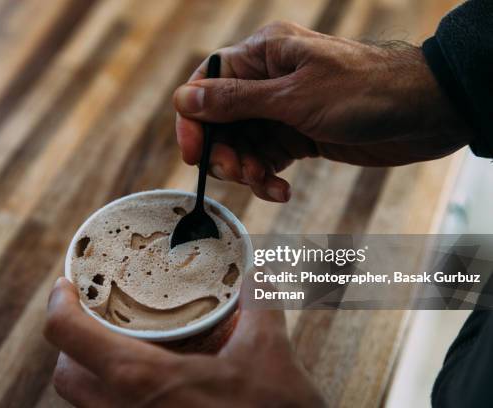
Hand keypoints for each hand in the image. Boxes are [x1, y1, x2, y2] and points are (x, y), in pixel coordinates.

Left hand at [44, 278, 325, 406]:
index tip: (66, 286)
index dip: (58, 303)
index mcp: (140, 380)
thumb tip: (258, 273)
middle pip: (66, 376)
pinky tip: (161, 388)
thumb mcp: (269, 353)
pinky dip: (122, 400)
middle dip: (73, 345)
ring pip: (88, 405)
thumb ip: (260, 302)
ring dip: (96, 374)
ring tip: (130, 349)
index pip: (67, 335)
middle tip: (100, 319)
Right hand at [174, 21, 471, 201]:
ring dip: (247, 170)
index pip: (207, 83)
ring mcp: (282, 111)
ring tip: (265, 183)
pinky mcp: (298, 136)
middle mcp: (267, 81)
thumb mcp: (293, 98)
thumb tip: (185, 99)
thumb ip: (235, 101)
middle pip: (221, 121)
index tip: (193, 155)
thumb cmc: (363, 91)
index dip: (193, 119)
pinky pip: (267, 160)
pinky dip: (267, 178)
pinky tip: (281, 190)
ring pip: (242, 145)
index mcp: (262, 55)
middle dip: (225, 152)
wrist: (424, 113)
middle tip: (239, 174)